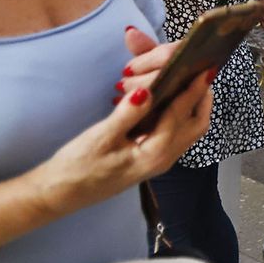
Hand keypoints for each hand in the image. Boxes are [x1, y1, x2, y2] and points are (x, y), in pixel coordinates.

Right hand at [28, 27, 213, 216]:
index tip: (203, 68)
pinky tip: (166, 99)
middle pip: (196, 124)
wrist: (59, 195)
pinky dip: (177, 114)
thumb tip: (147, 90)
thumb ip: (127, 114)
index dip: (193, 90)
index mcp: (155, 154)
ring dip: (192, 106)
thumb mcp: (100, 138)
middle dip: (202, 98)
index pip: (181, 115)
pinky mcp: (148, 158)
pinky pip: (174, 133)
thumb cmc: (77, 169)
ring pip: (187, 129)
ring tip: (189, 80)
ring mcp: (157, 160)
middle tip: (201, 71)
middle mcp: (163, 159)